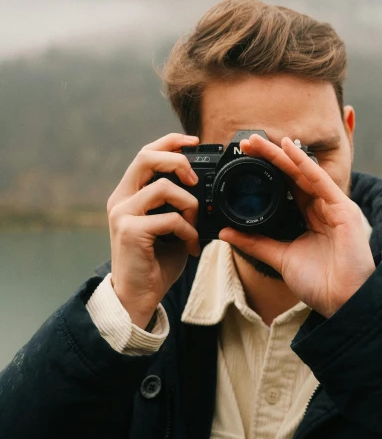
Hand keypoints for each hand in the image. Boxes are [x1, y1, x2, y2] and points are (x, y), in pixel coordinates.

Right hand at [107, 133, 200, 327]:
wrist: (138, 297)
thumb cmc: (156, 262)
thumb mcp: (170, 226)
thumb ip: (178, 204)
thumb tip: (204, 187)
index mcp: (129, 194)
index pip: (146, 154)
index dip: (170, 142)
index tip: (194, 141)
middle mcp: (120, 199)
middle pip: (146, 157)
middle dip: (177, 161)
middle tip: (195, 178)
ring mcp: (122, 214)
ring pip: (162, 188)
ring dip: (188, 205)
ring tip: (194, 226)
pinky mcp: (130, 231)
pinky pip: (169, 219)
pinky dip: (187, 231)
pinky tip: (189, 246)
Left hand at [219, 134, 374, 316]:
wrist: (343, 303)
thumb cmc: (320, 283)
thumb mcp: (280, 258)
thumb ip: (255, 243)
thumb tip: (226, 233)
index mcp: (310, 217)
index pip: (286, 186)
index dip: (267, 170)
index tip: (246, 157)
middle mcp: (322, 208)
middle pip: (293, 176)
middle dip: (271, 157)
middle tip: (248, 141)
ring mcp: (334, 207)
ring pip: (304, 174)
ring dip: (283, 155)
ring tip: (261, 141)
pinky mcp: (343, 210)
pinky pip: (321, 182)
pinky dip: (305, 165)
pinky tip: (290, 150)